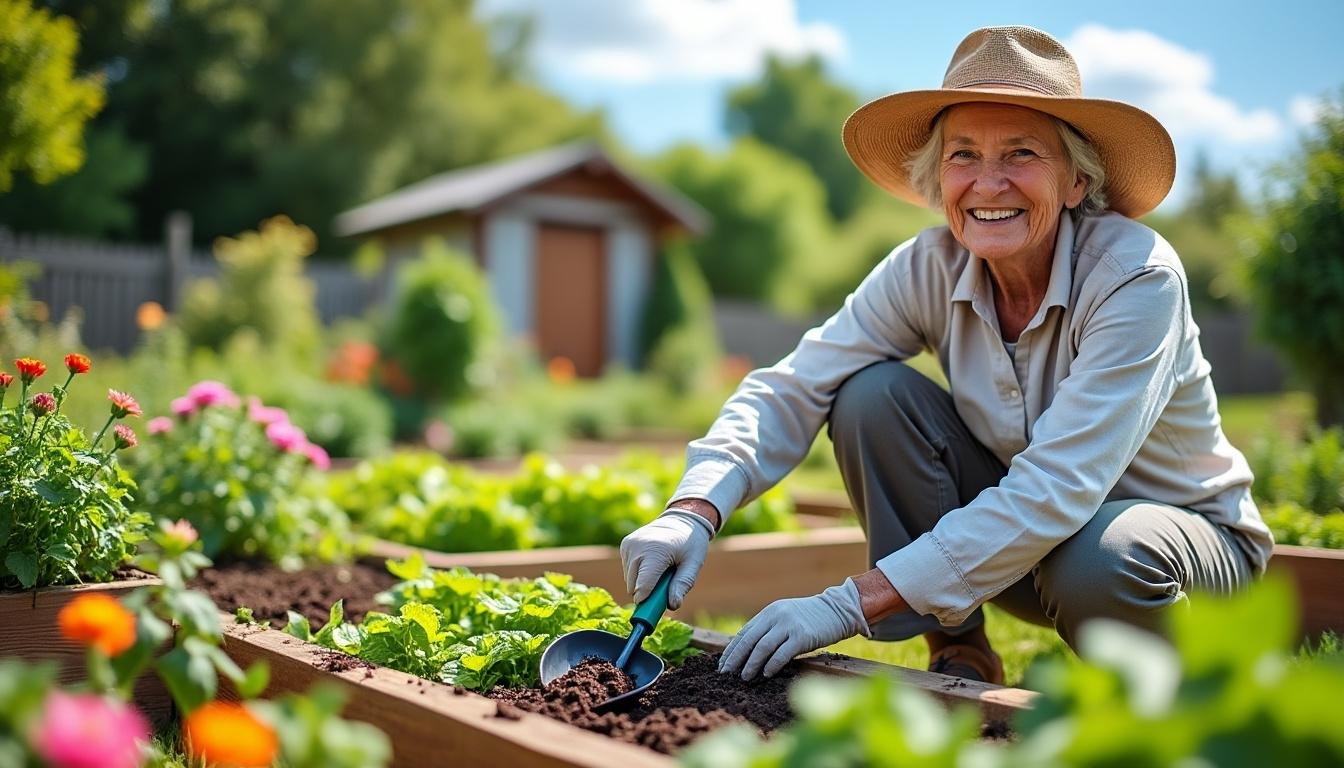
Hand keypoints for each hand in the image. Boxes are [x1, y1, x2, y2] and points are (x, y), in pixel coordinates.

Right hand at [620, 509, 714, 609]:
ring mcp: (629, 544)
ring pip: (629, 580)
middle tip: (664, 588)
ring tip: (660, 571)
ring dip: (642, 582)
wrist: (682, 519)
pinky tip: (652, 563)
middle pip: (634, 586)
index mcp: (655, 551)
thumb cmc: (690, 543)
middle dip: (647, 592)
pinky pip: (628, 570)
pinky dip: (638, 572)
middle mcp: (638, 547)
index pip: (642, 585)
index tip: (650, 613)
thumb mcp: (693, 564)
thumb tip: (673, 605)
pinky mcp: (625, 544)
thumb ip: (683, 584)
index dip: (646, 601)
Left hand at [718, 578, 870, 679]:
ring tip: (744, 677)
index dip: (731, 650)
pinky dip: (772, 664)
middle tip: (726, 674)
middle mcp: (776, 616)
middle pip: (749, 640)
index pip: (744, 633)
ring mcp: (789, 625)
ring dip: (751, 664)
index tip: (722, 665)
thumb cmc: (810, 618)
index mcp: (769, 612)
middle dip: (736, 659)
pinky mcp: (802, 636)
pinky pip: (782, 653)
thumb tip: (749, 650)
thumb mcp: (785, 617)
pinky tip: (766, 674)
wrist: (837, 610)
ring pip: (763, 647)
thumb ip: (769, 629)